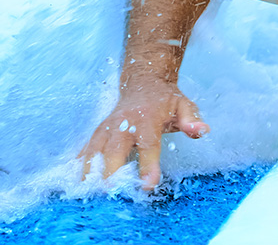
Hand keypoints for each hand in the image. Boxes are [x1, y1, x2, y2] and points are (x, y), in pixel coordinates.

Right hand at [78, 77, 209, 190]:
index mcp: (147, 118)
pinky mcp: (98, 132)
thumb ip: (192, 119)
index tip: (148, 185)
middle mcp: (123, 123)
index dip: (148, 164)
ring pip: (94, 150)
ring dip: (90, 171)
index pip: (148, 144)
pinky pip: (86, 149)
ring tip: (89, 193)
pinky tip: (75, 181)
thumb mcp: (184, 105)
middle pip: (114, 149)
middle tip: (110, 194)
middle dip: (110, 172)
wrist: (143, 82)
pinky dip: (80, 165)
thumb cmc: (165, 100)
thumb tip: (202, 130)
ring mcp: (108, 127)